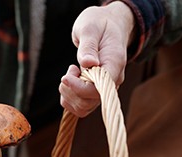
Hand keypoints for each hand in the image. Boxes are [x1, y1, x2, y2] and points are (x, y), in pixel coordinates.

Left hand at [60, 1, 134, 116]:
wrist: (108, 25)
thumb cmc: (99, 24)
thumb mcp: (91, 27)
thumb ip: (89, 46)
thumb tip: (87, 63)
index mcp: (114, 65)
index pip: (98, 89)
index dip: (79, 88)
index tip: (66, 76)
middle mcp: (111, 82)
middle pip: (88, 103)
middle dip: (70, 90)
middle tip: (70, 70)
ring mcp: (102, 88)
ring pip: (82, 108)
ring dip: (67, 94)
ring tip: (69, 74)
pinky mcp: (93, 91)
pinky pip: (78, 105)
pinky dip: (67, 97)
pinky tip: (70, 80)